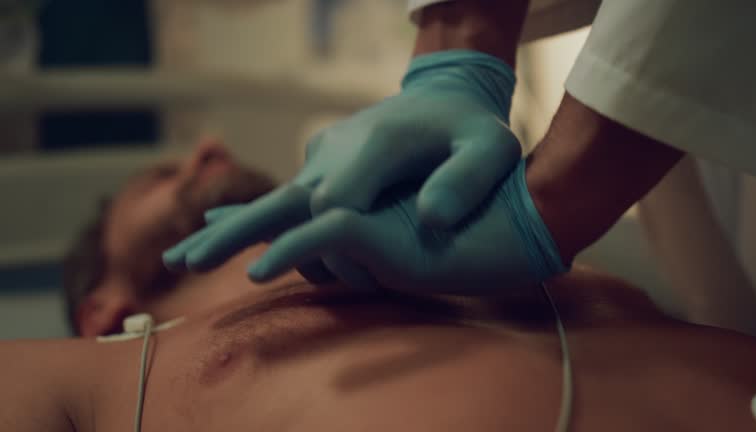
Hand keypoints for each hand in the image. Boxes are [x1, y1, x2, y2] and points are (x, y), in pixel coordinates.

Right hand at [164, 50, 521, 274]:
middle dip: (235, 234)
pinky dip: (253, 219)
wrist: (446, 94)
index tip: (322, 278)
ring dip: (230, 229)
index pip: (335, 205)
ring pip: (273, 199)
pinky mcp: (323, 162)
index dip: (331, 245)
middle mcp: (338, 150)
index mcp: (375, 146)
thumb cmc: (472, 129)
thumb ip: (467, 181)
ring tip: (181, 258)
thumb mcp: (492, 147)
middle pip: (281, 199)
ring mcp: (325, 155)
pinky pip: (289, 199)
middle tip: (185, 264)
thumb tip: (430, 221)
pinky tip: (216, 232)